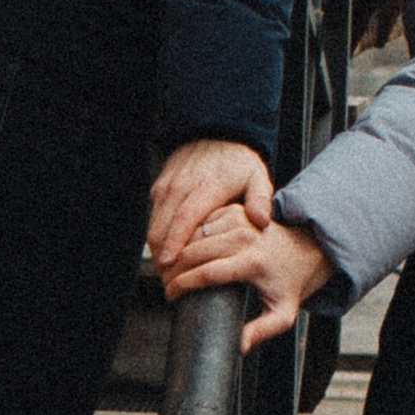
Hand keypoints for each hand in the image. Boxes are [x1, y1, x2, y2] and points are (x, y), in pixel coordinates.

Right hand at [146, 138, 271, 275]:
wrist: (215, 134)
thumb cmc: (238, 162)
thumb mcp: (257, 177)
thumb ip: (261, 200)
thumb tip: (261, 222)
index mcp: (207, 187)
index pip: (184, 219)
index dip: (175, 243)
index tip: (170, 264)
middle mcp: (182, 186)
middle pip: (163, 226)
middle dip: (162, 255)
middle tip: (170, 280)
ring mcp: (168, 186)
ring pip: (154, 223)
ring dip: (157, 248)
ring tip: (167, 273)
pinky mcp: (160, 188)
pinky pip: (153, 216)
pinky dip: (157, 235)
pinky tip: (167, 253)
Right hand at [162, 207, 332, 351]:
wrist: (305, 250)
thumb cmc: (290, 284)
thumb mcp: (282, 314)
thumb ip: (261, 332)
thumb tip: (239, 347)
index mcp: (253, 262)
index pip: (207, 272)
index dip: (183, 285)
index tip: (170, 295)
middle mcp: (245, 237)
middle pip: (194, 251)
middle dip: (172, 269)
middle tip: (164, 284)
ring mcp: (239, 220)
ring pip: (194, 234)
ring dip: (176, 251)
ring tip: (167, 270)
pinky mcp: (234, 210)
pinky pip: (200, 222)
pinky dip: (186, 236)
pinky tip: (178, 251)